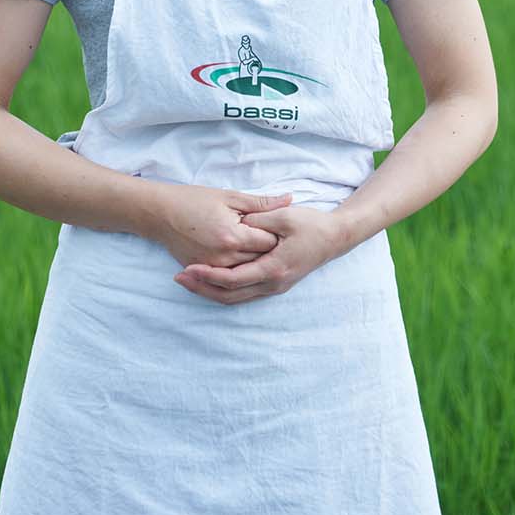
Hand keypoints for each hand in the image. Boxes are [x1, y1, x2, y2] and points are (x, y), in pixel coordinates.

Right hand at [150, 183, 293, 270]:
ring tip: (260, 249)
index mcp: (233, 236)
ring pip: (245, 272)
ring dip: (255, 261)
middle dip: (269, 251)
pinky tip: (244, 259)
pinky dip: (238, 269)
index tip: (281, 227)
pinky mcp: (203, 272)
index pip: (268, 243)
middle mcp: (224, 257)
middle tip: (278, 240)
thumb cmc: (194, 200)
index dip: (277, 235)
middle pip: (259, 260)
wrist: (159, 213)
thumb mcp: (229, 196)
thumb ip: (261, 203)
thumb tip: (289, 199)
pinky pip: (228, 277)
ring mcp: (212, 268)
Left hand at [173, 203, 342, 303]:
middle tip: (179, 278)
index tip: (188, 267)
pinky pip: (243, 294)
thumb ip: (258, 221)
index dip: (209, 275)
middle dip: (202, 288)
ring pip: (236, 298)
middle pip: (230, 295)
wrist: (335, 238)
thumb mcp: (284, 217)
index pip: (234, 279)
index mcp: (274, 268)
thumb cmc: (311, 225)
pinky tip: (208, 281)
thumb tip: (236, 224)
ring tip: (187, 281)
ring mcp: (274, 287)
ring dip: (210, 291)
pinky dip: (224, 290)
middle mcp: (273, 283)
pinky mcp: (274, 284)